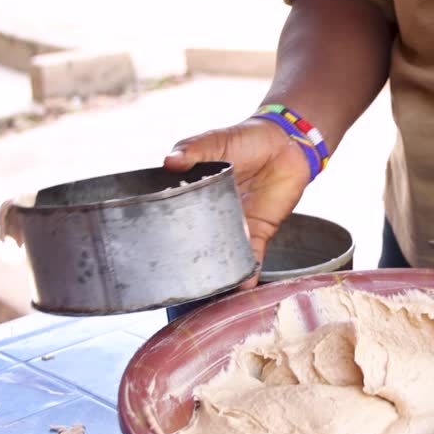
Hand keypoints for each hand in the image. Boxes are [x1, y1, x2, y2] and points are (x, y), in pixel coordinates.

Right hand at [165, 119, 310, 288]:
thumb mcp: (215, 140)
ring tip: (205, 296)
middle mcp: (212, 215)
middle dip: (188, 263)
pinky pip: (252, 256)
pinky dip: (249, 272)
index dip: (162, 234)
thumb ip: (193, 150)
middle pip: (197, 244)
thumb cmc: (246, 138)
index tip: (146, 253)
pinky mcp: (260, 231)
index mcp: (195, 194)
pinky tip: (241, 287)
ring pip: (223, 256)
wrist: (286, 143)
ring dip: (218, 274)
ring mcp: (235, 226)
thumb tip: (169, 161)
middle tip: (172, 284)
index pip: (174, 218)